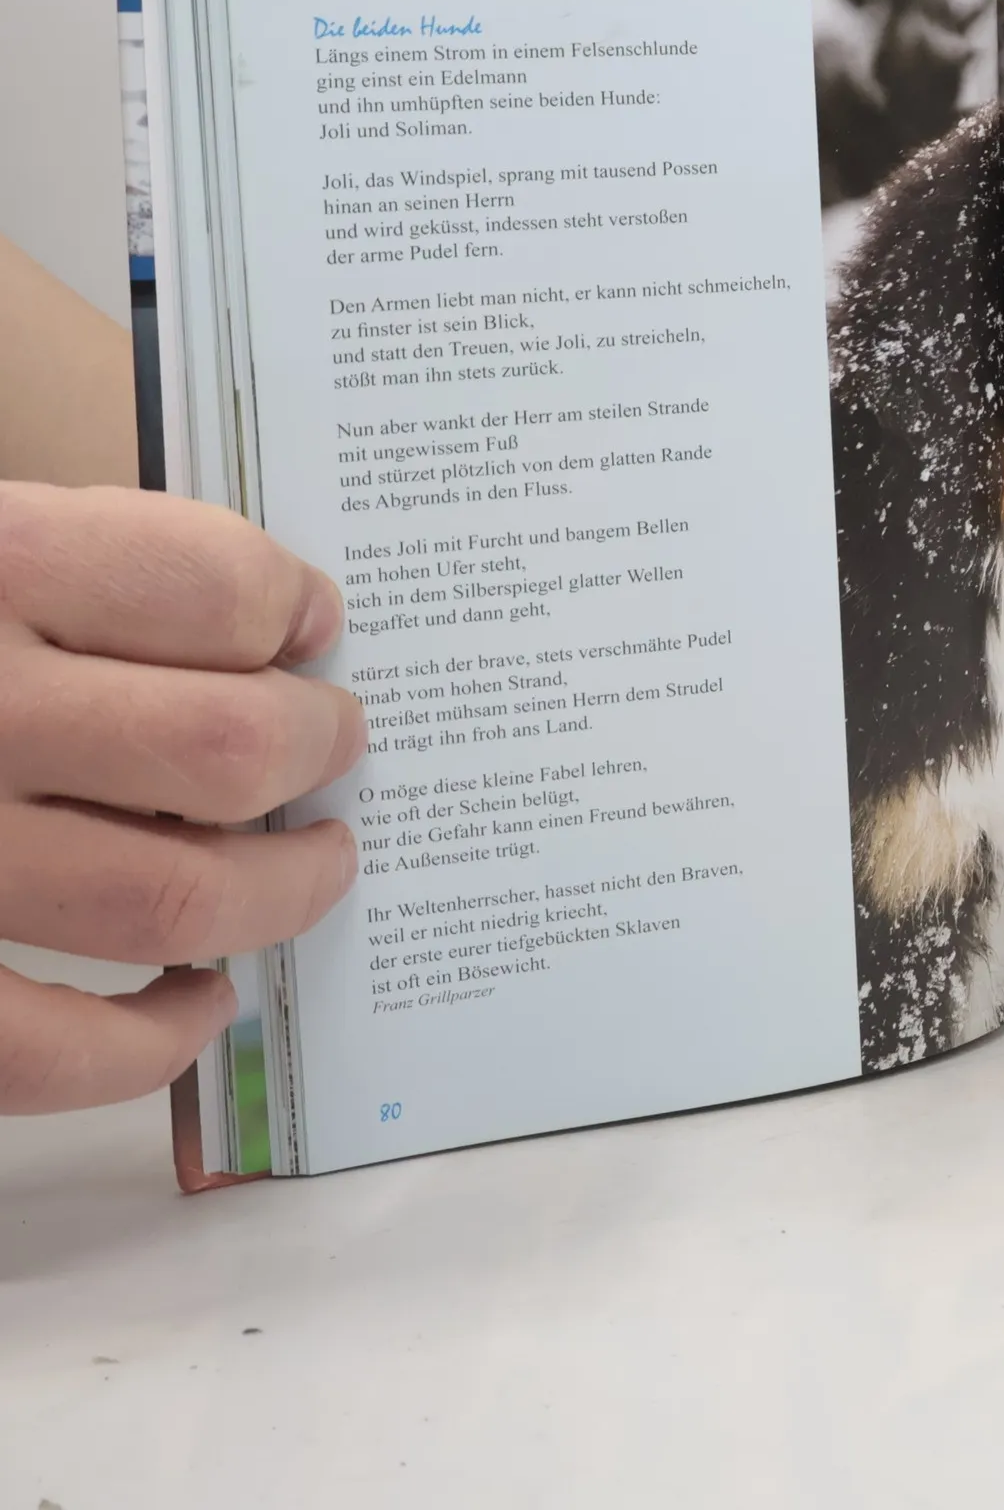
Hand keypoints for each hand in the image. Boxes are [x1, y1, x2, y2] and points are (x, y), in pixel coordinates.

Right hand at [0, 486, 364, 1112]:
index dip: (288, 606)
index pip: (206, 586)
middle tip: (341, 743)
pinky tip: (197, 1000)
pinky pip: (51, 1052)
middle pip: (225, 748)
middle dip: (317, 748)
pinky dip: (154, 1042)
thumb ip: (82, 563)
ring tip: (318, 862)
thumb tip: (280, 637)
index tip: (314, 625)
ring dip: (282, 888)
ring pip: (172, 900)